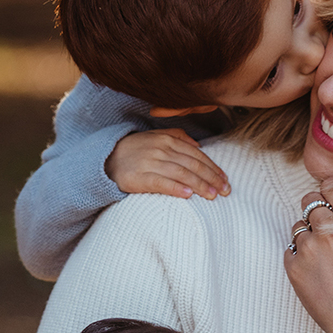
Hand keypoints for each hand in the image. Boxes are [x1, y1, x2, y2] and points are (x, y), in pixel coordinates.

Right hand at [105, 129, 229, 200]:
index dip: (213, 168)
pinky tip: (188, 195)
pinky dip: (176, 188)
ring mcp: (150, 162)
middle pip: (193, 164)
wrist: (106, 159)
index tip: (225, 180)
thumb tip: (198, 144)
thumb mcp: (155, 136)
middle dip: (212, 178)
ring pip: (182, 174)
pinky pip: (161, 183)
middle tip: (226, 191)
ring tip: (213, 195)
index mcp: (168, 139)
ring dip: (200, 185)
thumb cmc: (135, 150)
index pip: (197, 155)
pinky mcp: (139, 177)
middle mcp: (161, 149)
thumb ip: (177, 136)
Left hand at [284, 181, 332, 332]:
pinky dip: (300, 254)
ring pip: (299, 225)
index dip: (332, 190)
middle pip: (311, 201)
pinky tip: (316, 267)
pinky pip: (290, 249)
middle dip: (319, 208)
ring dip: (309, 232)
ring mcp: (309, 249)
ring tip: (323, 251)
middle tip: (327, 222)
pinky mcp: (294, 268)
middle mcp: (330, 230)